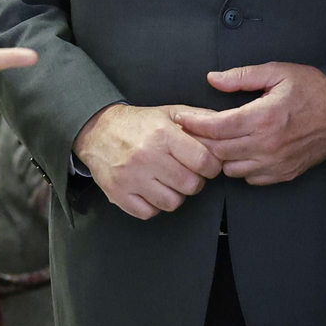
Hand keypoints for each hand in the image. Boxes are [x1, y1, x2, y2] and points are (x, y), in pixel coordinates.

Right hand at [73, 103, 223, 220]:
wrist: (98, 131)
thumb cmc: (140, 124)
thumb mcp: (170, 112)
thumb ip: (200, 119)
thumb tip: (227, 127)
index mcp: (163, 134)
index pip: (204, 161)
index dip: (211, 166)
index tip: (206, 165)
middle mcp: (147, 156)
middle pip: (191, 185)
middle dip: (194, 181)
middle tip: (186, 173)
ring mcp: (131, 177)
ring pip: (172, 203)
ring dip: (175, 195)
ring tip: (168, 181)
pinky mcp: (118, 194)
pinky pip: (149, 213)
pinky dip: (154, 205)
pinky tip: (151, 190)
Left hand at [176, 63, 325, 185]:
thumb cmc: (313, 88)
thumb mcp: (277, 72)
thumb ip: (241, 76)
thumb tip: (212, 79)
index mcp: (264, 117)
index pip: (217, 127)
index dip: (194, 124)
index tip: (180, 119)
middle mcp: (267, 144)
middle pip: (218, 150)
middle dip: (201, 140)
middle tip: (191, 130)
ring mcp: (276, 163)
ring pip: (231, 168)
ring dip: (220, 156)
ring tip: (217, 140)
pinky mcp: (284, 174)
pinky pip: (249, 178)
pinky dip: (239, 167)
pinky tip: (240, 151)